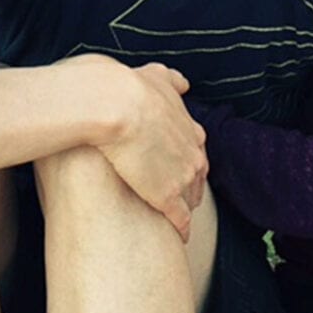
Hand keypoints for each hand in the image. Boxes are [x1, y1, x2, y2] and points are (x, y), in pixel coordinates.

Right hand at [92, 61, 208, 240]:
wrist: (115, 104)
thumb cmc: (126, 86)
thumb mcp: (153, 75)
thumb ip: (169, 79)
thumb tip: (182, 82)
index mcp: (187, 125)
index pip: (195, 146)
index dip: (187, 155)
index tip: (180, 162)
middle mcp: (192, 151)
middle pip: (197, 174)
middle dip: (191, 183)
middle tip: (182, 192)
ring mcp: (181, 176)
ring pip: (191, 197)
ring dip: (186, 206)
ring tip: (178, 216)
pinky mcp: (166, 196)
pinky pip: (179, 218)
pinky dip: (180, 228)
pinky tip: (178, 236)